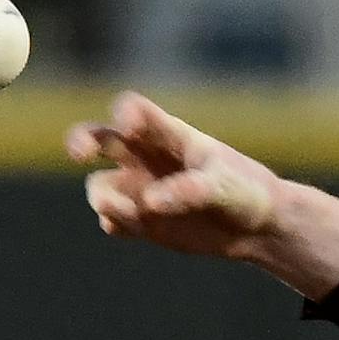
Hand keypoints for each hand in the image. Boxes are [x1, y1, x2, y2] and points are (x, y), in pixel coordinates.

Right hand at [66, 92, 278, 258]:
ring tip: (131, 212)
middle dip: (81, 141)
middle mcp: (145, 157)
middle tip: (80, 153)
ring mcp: (139, 189)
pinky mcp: (141, 220)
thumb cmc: (246, 192)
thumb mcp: (225, 187)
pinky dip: (115, 222)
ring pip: (101, 187)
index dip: (126, 114)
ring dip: (106, 198)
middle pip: (98, 138)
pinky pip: (112, 220)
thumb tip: (150, 201)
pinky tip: (131, 227)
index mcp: (169, 135)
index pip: (136, 111)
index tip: (129, 126)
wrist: (258, 228)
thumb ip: (190, 190)